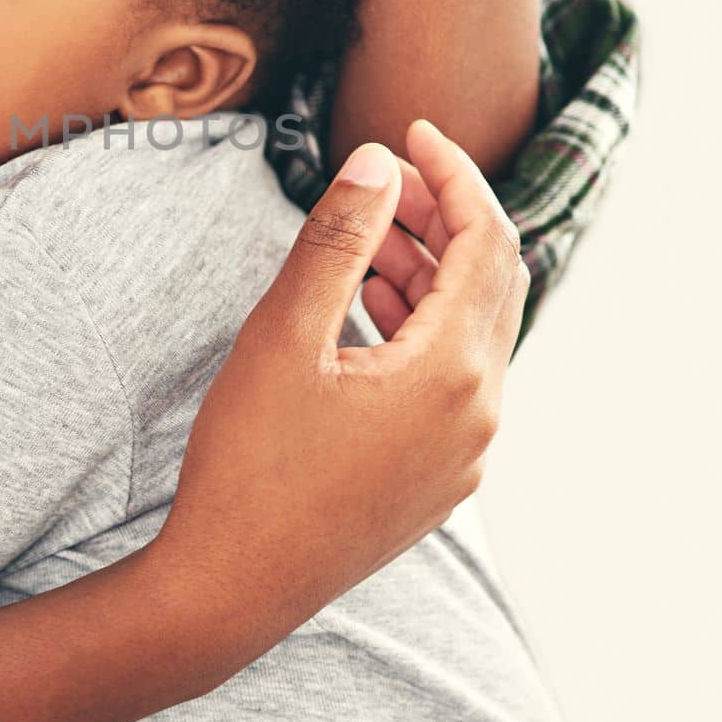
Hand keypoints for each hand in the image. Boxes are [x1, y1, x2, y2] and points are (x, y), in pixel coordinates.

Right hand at [156, 119, 527, 663]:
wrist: (232, 590)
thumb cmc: (250, 462)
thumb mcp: (284, 334)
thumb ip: (338, 240)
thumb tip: (376, 162)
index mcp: (455, 373)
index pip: (489, 241)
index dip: (454, 174)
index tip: (408, 131)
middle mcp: (480, 415)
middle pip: (488, 284)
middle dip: (440, 219)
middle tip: (378, 180)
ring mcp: (464, 456)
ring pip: (470, 334)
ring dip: (427, 274)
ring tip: (363, 240)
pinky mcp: (437, 481)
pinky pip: (452, 381)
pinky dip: (420, 329)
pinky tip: (364, 313)